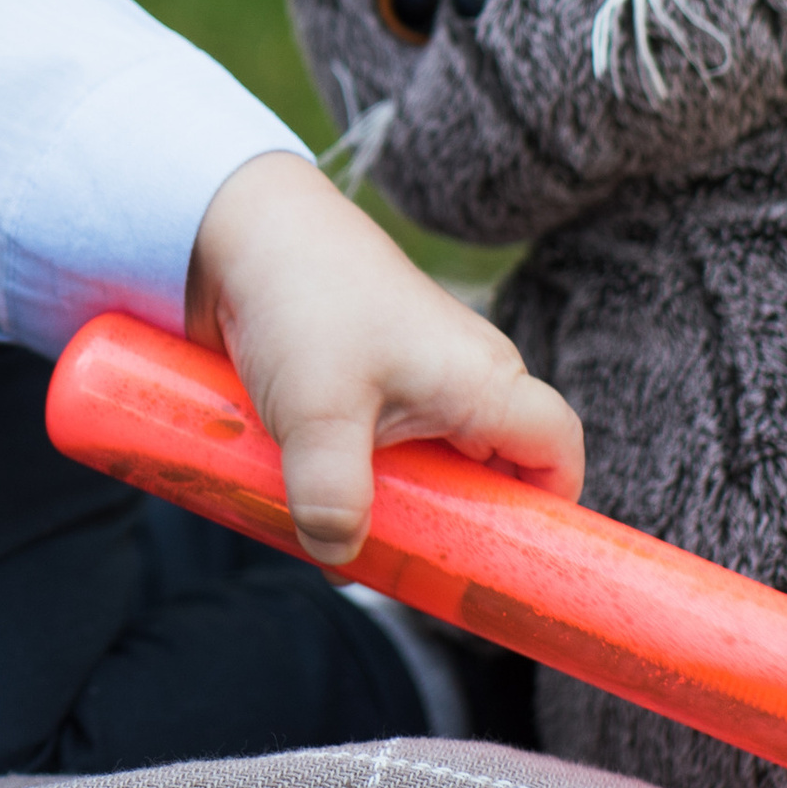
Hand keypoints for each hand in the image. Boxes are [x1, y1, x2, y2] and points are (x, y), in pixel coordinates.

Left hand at [185, 150, 583, 564]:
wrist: (228, 222)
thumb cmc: (299, 299)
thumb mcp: (318, 410)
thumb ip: (333, 494)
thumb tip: (339, 559)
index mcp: (484, 379)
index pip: (558, 455)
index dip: (549, 512)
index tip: (501, 559)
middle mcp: (459, 376)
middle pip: (487, 473)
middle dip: (451, 524)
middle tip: (404, 566)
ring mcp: (404, 375)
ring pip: (421, 461)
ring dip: (387, 499)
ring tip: (340, 530)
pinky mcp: (353, 375)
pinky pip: (372, 441)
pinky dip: (346, 470)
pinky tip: (301, 491)